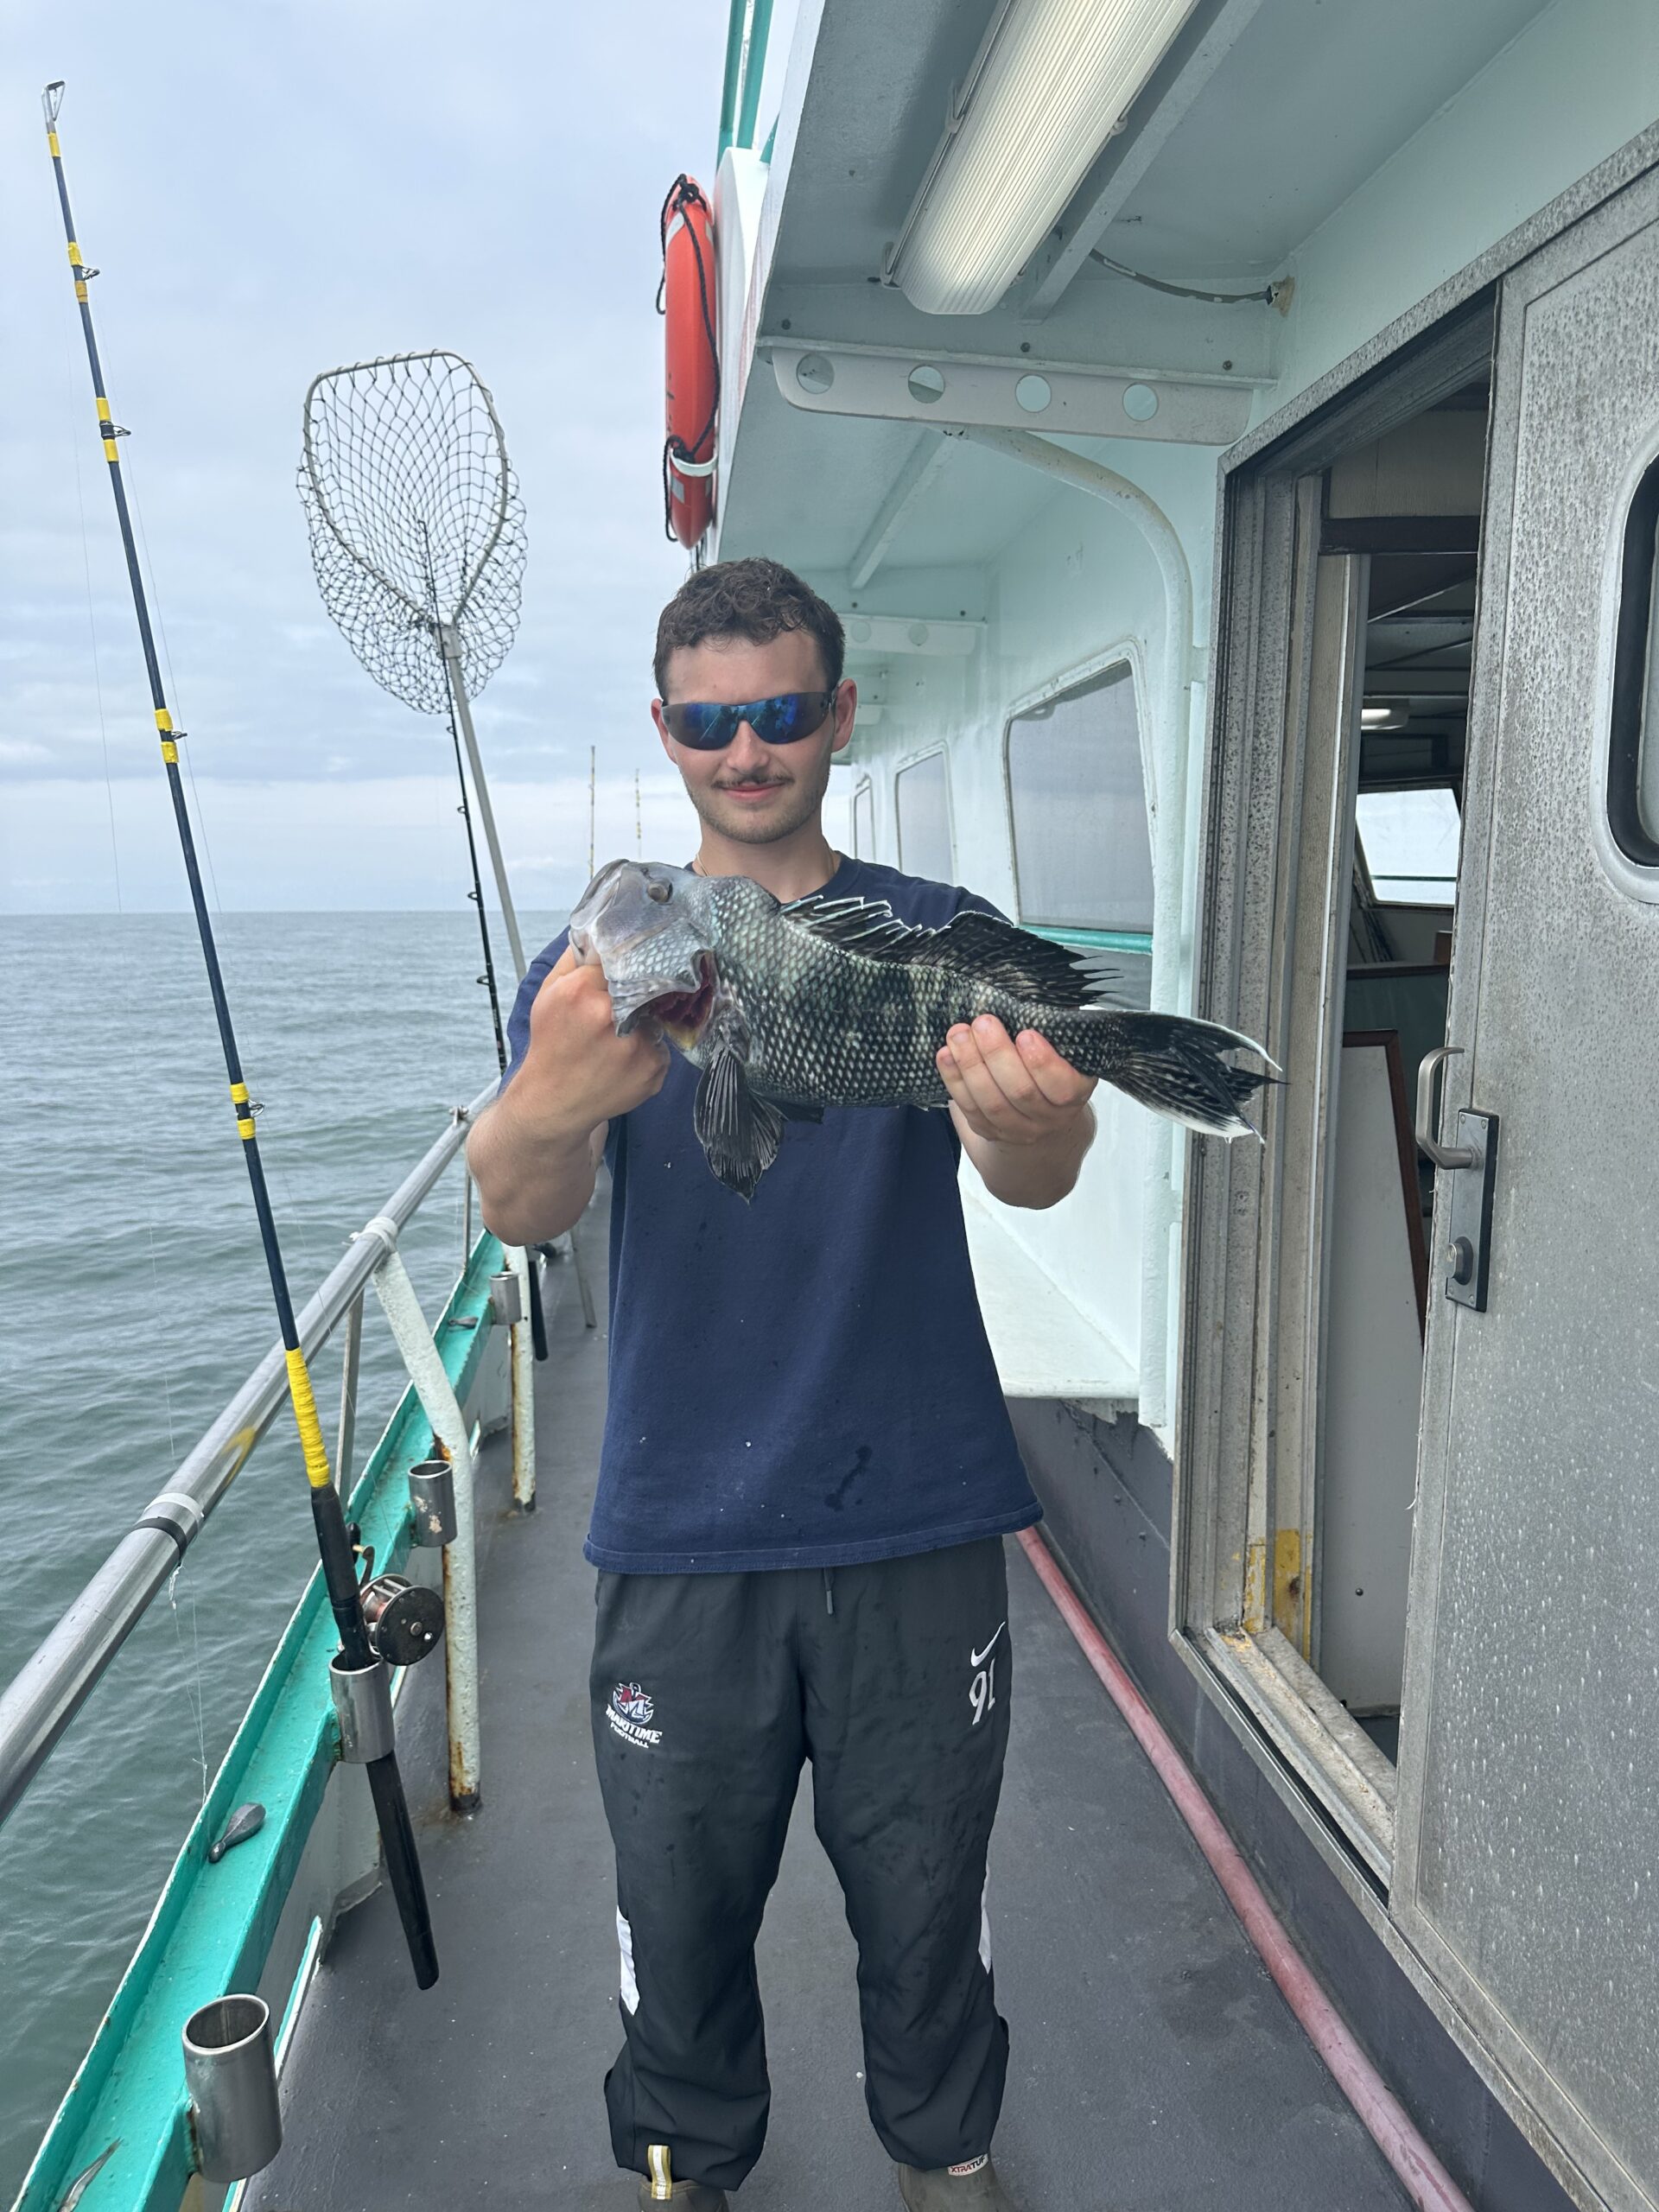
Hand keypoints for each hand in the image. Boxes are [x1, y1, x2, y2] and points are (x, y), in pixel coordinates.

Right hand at [513, 945, 669, 1144]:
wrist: (554, 1102)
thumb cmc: (552, 1044)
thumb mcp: (549, 993)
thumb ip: (575, 958)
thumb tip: (601, 929)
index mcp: (581, 991)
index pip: (620, 955)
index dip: (626, 958)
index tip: (631, 958)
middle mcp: (612, 1016)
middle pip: (645, 981)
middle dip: (640, 987)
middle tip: (628, 997)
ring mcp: (636, 1045)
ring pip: (656, 1013)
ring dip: (644, 1019)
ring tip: (618, 1036)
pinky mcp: (654, 1068)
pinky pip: (662, 1043)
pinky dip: (648, 1046)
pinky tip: (624, 1058)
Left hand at [936, 1015, 1095, 1146]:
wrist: (1040, 1113)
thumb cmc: (1049, 1067)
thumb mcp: (1063, 1049)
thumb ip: (1053, 1031)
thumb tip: (1030, 998)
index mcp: (1074, 1093)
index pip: (1062, 1085)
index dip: (1043, 1062)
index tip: (1026, 1034)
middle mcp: (1050, 1117)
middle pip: (1021, 1092)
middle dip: (997, 1054)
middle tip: (983, 1022)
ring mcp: (1019, 1129)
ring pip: (992, 1103)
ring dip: (971, 1065)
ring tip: (958, 1034)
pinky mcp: (990, 1131)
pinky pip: (970, 1108)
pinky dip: (954, 1080)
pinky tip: (945, 1055)